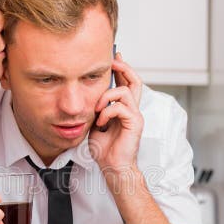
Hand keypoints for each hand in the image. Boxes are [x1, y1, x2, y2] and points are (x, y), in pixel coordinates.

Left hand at [88, 53, 143, 170]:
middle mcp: (132, 109)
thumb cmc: (104, 149)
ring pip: (125, 91)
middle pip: (134, 80)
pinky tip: (101, 122)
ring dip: (107, 96)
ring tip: (97, 109)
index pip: (126, 82)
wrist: (112, 167)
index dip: (121, 68)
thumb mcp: (95, 123)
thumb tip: (88, 94)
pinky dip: (107, 112)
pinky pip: (121, 107)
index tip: (113, 56)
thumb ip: (96, 109)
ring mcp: (135, 115)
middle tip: (113, 60)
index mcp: (123, 108)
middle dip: (123, 67)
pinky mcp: (135, 123)